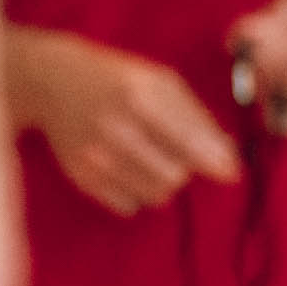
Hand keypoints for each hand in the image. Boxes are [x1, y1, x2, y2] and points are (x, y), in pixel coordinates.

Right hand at [0, 24, 239, 212]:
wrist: (54, 82)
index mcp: (141, 95)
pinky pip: (128, 205)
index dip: (217, 162)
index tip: (232, 172)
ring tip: (148, 158)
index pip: (190, 143)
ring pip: (155, 196)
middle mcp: (115, 127)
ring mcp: (95, 155)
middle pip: (176, 177)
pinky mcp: (82, 177)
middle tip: (174, 153)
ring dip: (161, 181)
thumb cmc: (119, 80)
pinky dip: (135, 191)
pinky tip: (125, 167)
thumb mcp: (161, 82)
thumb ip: (198, 119)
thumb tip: (230, 160)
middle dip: (184, 169)